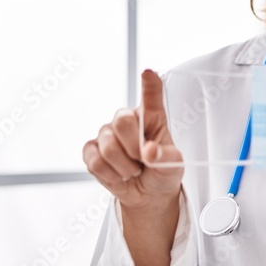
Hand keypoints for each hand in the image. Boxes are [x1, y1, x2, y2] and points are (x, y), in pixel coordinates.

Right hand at [82, 69, 183, 209]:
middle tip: (143, 161)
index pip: (151, 97)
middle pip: (122, 121)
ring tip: (133, 170)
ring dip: (124, 166)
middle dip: (133, 147)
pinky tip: (118, 175)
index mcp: (152, 118)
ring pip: (108, 146)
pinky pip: (95, 161)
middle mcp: (127, 120)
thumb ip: (166, 157)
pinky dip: (110, 174)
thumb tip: (150, 151)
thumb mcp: (173, 166)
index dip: (149, 84)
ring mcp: (107, 133)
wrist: (147, 193)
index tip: (149, 72)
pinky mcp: (91, 149)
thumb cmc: (162, 171)